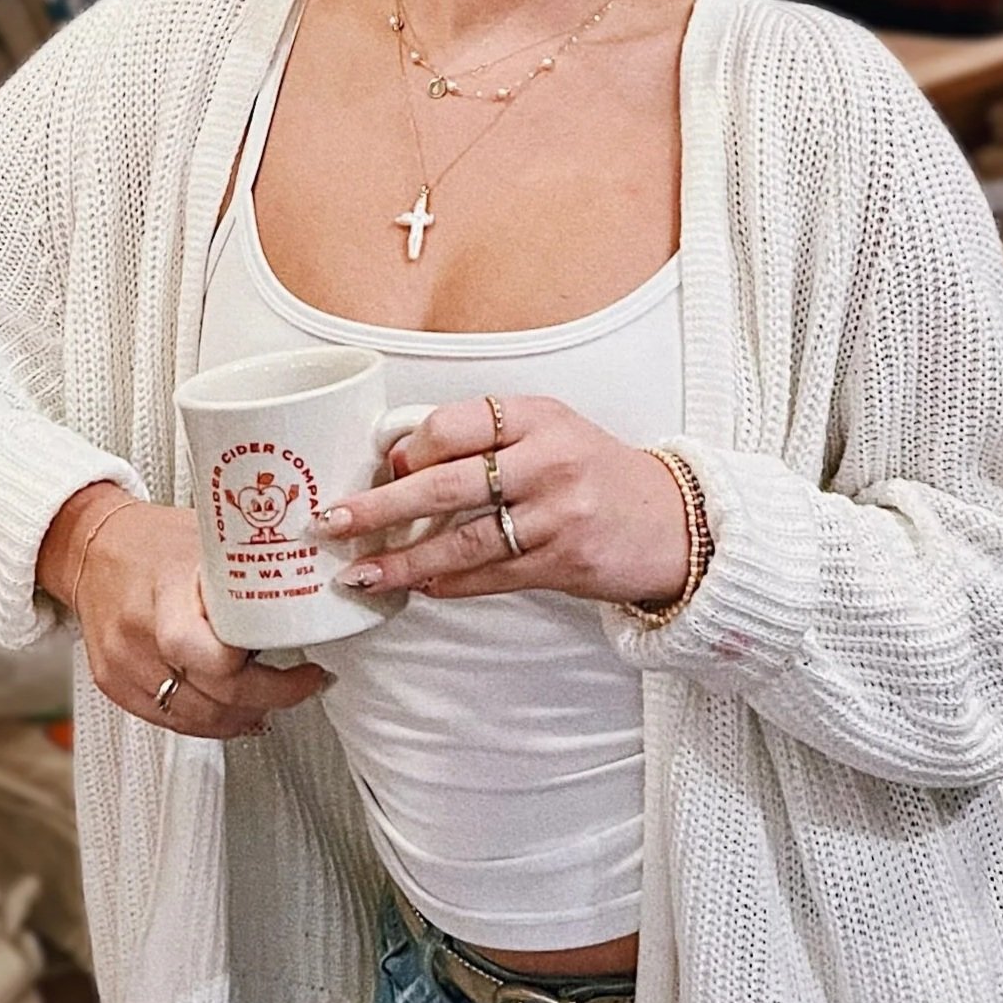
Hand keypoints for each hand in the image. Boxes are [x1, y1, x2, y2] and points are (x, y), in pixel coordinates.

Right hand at [40, 483, 331, 738]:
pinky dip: (207, 721)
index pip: (206, 654)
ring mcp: (120, 662)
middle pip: (208, 695)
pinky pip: (167, 720)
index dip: (258, 674)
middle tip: (302, 685)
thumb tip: (315, 588)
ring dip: (240, 717)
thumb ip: (251, 571)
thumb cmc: (157, 540)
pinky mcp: (112, 683)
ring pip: (192, 718)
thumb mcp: (211, 539)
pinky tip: (234, 710)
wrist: (92, 547)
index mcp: (165, 587)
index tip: (302, 665)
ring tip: (272, 700)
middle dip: (265, 699)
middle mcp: (137, 631)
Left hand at [325, 398, 691, 607]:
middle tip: (331, 523)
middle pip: (447, 485)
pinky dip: (449, 582)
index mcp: (539, 416)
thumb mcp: (548, 432)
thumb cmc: (594, 471)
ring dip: (403, 560)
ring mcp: (558, 514)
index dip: (412, 446)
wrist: (671, 521)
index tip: (381, 465)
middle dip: (380, 507)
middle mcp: (549, 461)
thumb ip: (484, 438)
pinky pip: (491, 576)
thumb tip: (398, 458)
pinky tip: (419, 586)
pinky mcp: (564, 563)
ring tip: (359, 573)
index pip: (459, 422)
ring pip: (463, 541)